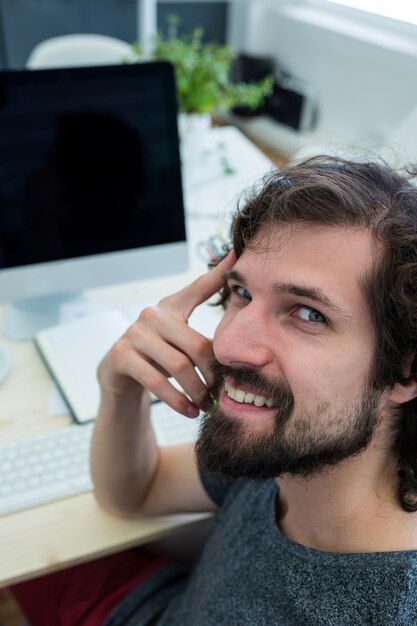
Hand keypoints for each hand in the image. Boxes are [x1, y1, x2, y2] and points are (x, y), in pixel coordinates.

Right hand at [97, 253, 234, 416]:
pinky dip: (177, 401)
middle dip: (213, 374)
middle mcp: (152, 314)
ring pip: (178, 366)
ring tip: (207, 406)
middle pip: (197, 345)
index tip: (241, 253)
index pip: (201, 287)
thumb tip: (243, 326)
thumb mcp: (182, 340)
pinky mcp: (120, 355)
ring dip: (197, 392)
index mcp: (171, 306)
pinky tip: (189, 411)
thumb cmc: (159, 356)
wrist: (120, 377)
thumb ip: (208, 336)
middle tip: (223, 394)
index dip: (220, 271)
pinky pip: (156, 381)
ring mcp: (134, 333)